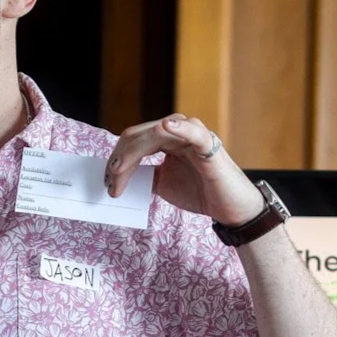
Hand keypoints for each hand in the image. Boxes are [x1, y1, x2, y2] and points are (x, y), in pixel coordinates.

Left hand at [103, 114, 263, 226]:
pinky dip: (180, 128)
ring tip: (119, 174)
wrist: (229, 208)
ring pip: (154, 133)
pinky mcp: (209, 145)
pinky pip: (194, 133)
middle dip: (119, 160)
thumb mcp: (162, 183)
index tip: (107, 184)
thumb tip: (117, 176)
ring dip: (132, 154)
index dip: (117, 160)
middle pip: (138, 135)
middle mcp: (178, 131)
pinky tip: (167, 127)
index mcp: (167, 138)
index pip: (133, 140)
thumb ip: (144, 174)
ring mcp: (193, 134)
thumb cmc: (200, 192)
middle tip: (110, 184)